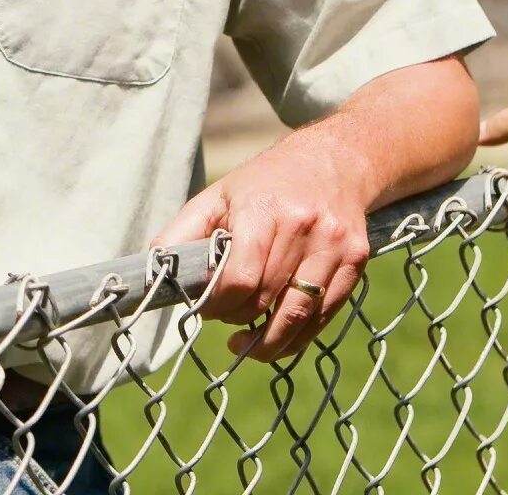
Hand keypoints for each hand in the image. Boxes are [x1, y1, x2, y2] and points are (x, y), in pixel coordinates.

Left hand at [152, 135, 373, 362]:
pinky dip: (301, 335)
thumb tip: (151, 274)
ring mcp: (334, 244)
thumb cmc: (267, 183)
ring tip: (248, 346)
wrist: (336, 160)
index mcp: (263, 210)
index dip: (218, 306)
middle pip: (266, 300)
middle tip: (227, 320)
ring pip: (299, 314)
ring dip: (270, 343)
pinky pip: (326, 314)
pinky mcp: (356, 259)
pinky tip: (280, 336)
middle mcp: (303, 226)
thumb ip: (181, 234)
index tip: (208, 309)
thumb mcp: (219, 196)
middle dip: (239, 320)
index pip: (240, 280)